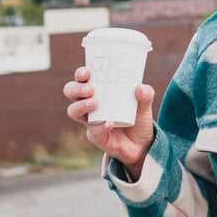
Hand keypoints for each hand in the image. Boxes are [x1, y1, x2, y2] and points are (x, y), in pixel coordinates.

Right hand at [63, 65, 155, 179]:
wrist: (142, 143)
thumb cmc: (138, 118)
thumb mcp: (145, 105)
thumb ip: (146, 95)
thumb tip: (141, 87)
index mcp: (99, 92)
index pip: (82, 79)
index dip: (81, 74)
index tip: (87, 72)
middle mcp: (90, 105)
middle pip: (70, 92)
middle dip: (76, 89)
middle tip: (90, 90)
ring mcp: (91, 121)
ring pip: (73, 112)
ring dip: (81, 106)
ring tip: (95, 103)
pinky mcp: (96, 136)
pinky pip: (93, 132)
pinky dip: (101, 127)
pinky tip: (110, 123)